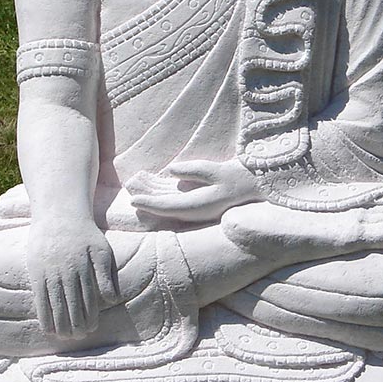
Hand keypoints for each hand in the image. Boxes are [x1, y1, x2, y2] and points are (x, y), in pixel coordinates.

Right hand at [26, 215, 119, 338]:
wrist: (59, 215)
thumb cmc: (84, 234)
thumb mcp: (101, 249)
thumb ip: (105, 274)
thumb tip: (112, 299)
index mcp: (83, 267)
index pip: (87, 298)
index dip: (89, 316)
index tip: (91, 329)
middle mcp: (66, 272)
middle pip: (71, 305)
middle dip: (75, 324)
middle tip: (79, 337)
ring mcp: (49, 273)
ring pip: (55, 305)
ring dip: (60, 324)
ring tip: (65, 337)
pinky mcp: (37, 274)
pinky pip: (40, 300)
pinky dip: (44, 315)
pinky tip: (48, 328)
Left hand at [129, 159, 257, 222]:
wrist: (253, 185)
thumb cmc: (236, 177)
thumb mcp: (216, 170)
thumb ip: (193, 171)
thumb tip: (171, 170)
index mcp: (198, 206)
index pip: (168, 207)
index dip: (149, 203)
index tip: (133, 199)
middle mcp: (194, 211)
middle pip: (164, 206)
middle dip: (146, 197)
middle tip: (129, 187)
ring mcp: (194, 206)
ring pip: (167, 200)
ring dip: (152, 191)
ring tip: (136, 181)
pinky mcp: (196, 200)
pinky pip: (174, 196)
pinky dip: (161, 189)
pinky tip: (152, 180)